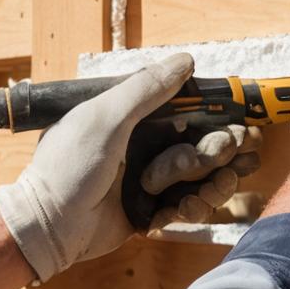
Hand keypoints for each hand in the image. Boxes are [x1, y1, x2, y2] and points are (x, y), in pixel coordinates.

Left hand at [0, 54, 261, 282]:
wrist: (50, 227)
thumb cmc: (69, 167)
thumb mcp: (104, 118)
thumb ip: (145, 89)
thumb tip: (185, 62)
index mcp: (132, 118)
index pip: (186, 109)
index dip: (215, 116)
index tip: (238, 122)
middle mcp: (144, 146)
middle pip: (201, 145)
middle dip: (218, 153)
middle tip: (227, 158)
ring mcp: (148, 180)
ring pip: (199, 178)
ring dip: (212, 184)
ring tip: (210, 189)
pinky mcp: (150, 211)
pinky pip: (185, 206)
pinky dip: (192, 208)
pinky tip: (182, 210)